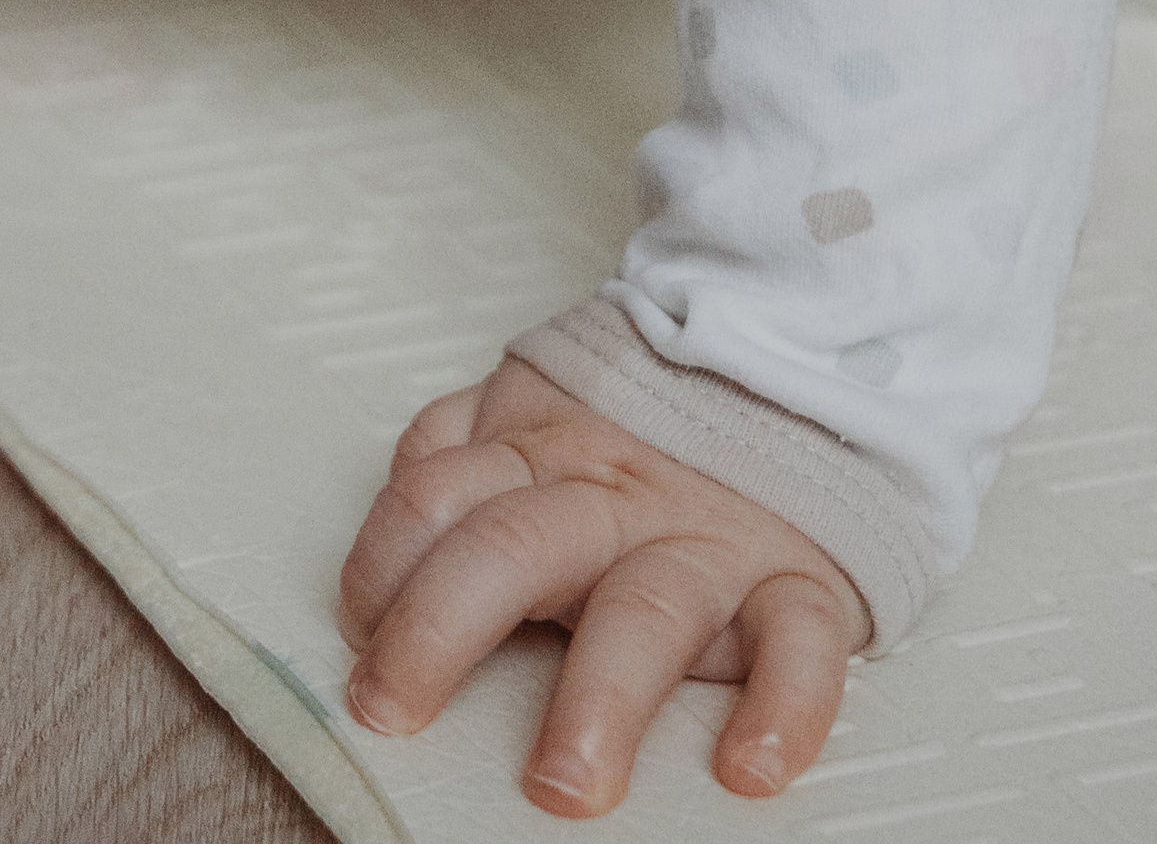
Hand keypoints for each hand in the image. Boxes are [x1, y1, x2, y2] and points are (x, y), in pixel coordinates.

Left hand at [339, 358, 868, 815]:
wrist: (786, 375)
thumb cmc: (636, 428)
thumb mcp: (529, 409)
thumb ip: (456, 452)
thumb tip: (388, 533)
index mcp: (537, 454)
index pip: (430, 497)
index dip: (379, 569)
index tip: (356, 644)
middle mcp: (614, 497)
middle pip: (512, 550)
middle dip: (442, 632)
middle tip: (395, 710)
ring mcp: (705, 541)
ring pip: (645, 610)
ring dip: (599, 698)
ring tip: (563, 780)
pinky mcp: (798, 584)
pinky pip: (799, 646)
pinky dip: (782, 708)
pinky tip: (749, 768)